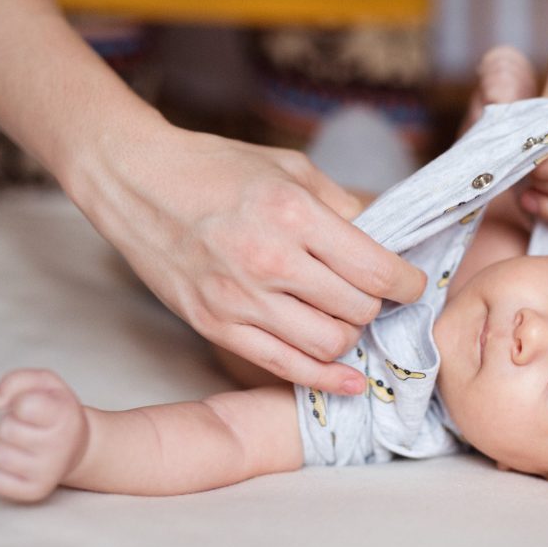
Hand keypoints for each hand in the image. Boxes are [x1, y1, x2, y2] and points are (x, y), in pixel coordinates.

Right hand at [82, 126, 425, 394]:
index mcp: (292, 213)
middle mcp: (268, 259)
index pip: (375, 269)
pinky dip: (324, 377)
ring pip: (328, 344)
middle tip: (373, 295)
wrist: (136, 181)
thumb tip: (384, 243)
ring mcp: (238, 298)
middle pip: (357, 308)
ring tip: (345, 316)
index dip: (407, 283)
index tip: (411, 284)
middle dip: (377, 305)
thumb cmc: (215, 168)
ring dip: (350, 335)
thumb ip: (341, 207)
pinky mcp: (215, 325)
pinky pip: (283, 366)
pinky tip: (347, 379)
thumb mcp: (289, 168)